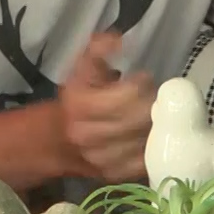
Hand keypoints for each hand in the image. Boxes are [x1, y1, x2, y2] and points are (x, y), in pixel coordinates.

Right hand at [55, 32, 155, 181]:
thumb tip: (119, 38)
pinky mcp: (115, 174)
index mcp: (79, 105)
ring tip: (153, 116)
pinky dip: (154, 147)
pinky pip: (146, 159)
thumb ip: (98, 50)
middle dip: (154, 104)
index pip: (130, 94)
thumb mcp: (80, 70)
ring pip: (148, 140)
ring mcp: (102, 158)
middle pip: (143, 118)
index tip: (142, 78)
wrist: (55, 140)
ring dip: (158, 126)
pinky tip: (150, 136)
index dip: (143, 83)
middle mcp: (88, 134)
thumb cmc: (75, 100)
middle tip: (155, 97)